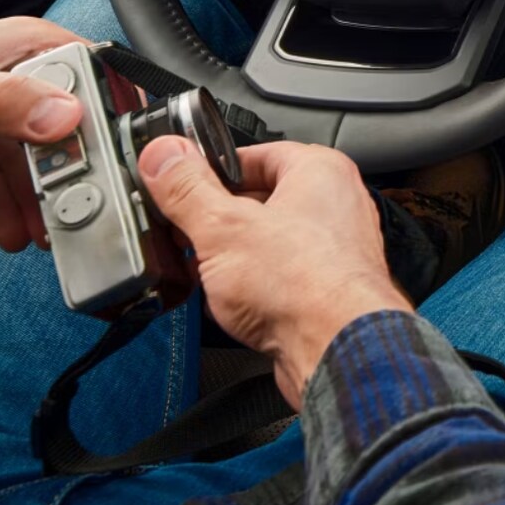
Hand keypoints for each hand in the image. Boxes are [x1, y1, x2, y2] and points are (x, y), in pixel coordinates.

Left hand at [0, 19, 86, 249]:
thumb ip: (2, 101)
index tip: (116, 163)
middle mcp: (2, 77)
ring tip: (47, 234)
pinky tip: (10, 231)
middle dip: (74, 173)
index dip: (107, 120)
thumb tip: (65, 118)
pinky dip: (4, 206)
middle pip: (62, 128)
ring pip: (29, 161)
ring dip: (39, 199)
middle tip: (81, 212)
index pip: (88, 77)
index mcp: (14, 47)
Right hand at [140, 136, 412, 405]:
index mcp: (320, 172)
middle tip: (186, 234)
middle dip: (219, 221)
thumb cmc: (305, 286)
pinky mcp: (327, 290)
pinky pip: (280, 278)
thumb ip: (188, 189)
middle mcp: (336, 206)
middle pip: (261, 200)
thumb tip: (164, 156)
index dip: (214, 171)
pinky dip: (252, 288)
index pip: (258, 153)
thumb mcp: (223, 228)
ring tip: (204, 272)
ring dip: (232, 258)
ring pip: (268, 243)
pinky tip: (230, 304)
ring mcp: (335, 250)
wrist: (339, 350)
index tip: (181, 185)